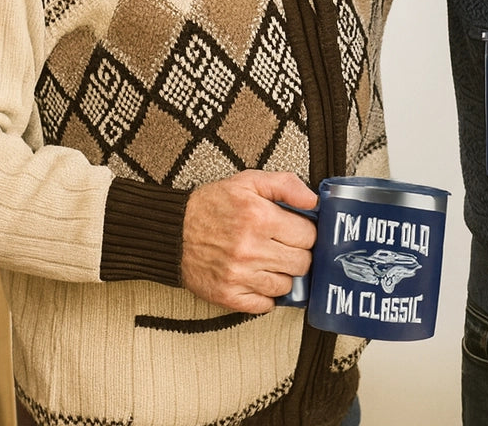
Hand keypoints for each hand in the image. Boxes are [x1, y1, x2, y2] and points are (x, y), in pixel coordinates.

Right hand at [181, 170, 317, 312]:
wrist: (173, 231)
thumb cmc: (212, 206)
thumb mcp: (249, 181)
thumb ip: (286, 185)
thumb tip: (314, 200)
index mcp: (259, 218)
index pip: (308, 236)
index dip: (306, 232)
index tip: (297, 230)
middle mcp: (251, 249)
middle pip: (301, 263)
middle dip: (298, 253)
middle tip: (286, 246)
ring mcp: (239, 276)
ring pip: (287, 286)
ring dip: (283, 274)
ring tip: (270, 261)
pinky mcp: (228, 296)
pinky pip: (265, 305)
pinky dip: (267, 294)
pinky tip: (259, 278)